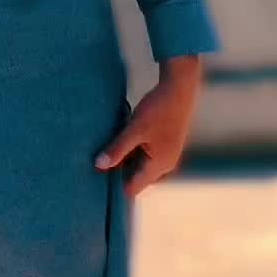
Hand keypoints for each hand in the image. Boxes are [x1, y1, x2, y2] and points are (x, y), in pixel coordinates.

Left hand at [94, 59, 202, 198]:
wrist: (180, 89)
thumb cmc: (159, 109)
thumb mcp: (135, 129)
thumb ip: (117, 149)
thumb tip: (99, 165)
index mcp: (159, 166)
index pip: (133, 188)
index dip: (115, 185)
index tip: (97, 177)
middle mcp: (165, 165)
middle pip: (136, 177)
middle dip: (118, 171)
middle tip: (97, 162)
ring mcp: (166, 154)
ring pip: (140, 164)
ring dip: (125, 159)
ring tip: (106, 150)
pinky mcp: (165, 144)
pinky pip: (145, 154)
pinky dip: (133, 150)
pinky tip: (121, 139)